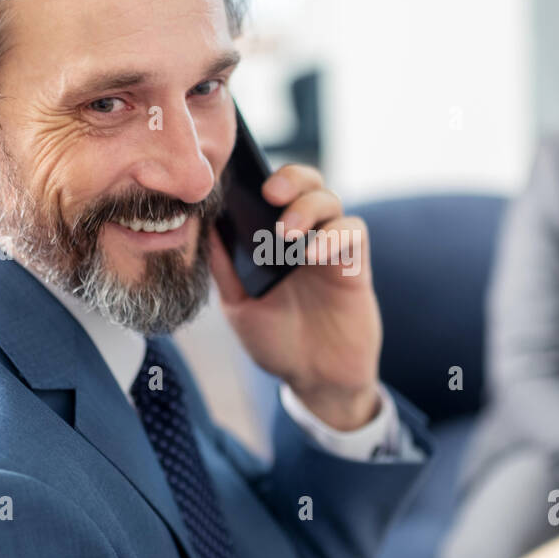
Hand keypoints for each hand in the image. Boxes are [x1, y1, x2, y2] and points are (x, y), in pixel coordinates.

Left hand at [208, 164, 381, 430]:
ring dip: (308, 208)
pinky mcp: (356, 267)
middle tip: (270, 193)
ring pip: (331, 201)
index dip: (262, 178)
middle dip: (291, 179)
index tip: (242, 181)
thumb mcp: (239, 305)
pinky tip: (314, 253)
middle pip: (308, 183)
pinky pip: (354, 232)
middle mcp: (306, 238)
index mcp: (275, 240)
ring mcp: (332, 250)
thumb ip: (224, 268)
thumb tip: (202, 227)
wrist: (314, 379)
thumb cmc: (277, 341)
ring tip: (286, 234)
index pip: (275, 192)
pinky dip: (335, 235)